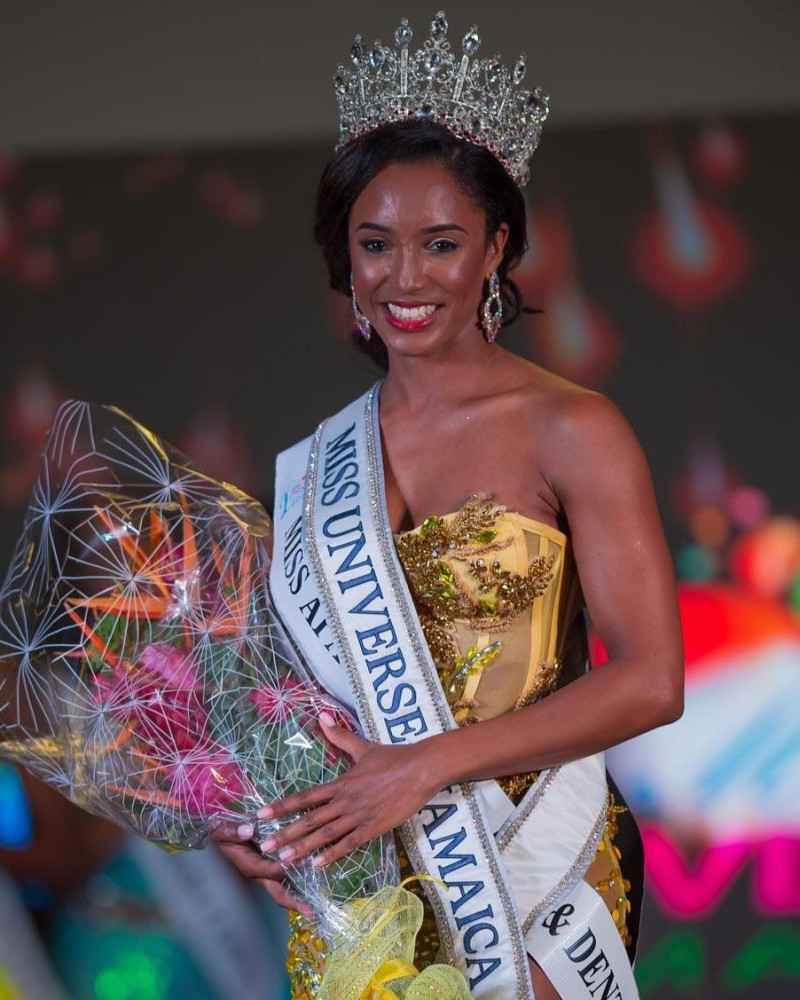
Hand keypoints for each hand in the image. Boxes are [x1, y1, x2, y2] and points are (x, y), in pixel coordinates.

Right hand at [210, 820, 312, 916]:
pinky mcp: (269, 868)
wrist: (219, 835)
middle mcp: (259, 873)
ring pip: (283, 889)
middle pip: (278, 892)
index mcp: (248, 865)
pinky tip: (312, 882)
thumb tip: (248, 830)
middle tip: (311, 912)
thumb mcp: (222, 831)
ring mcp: (265, 873)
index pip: (267, 871)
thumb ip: (232, 831)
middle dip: (294, 903)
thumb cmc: (222, 833)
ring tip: (315, 905)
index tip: (297, 865)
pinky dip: (298, 883)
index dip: (282, 870)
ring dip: (298, 897)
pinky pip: (285, 879)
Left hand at [256, 712, 438, 868]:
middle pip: (309, 820)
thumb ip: (340, 736)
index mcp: (341, 783)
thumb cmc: (394, 758)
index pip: (305, 797)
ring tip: (284, 859)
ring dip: (303, 847)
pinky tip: (316, 864)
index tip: (262, 815)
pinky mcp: (374, 827)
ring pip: (325, 835)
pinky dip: (331, 854)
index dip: (282, 806)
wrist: (421, 769)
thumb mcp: (363, 747)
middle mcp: (345, 801)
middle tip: (264, 846)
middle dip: (285, 834)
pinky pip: (349, 844)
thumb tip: (322, 716)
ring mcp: (358, 816)